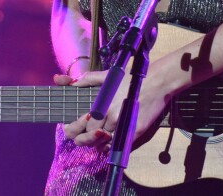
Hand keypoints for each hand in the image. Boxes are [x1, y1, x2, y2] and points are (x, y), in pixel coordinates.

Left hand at [53, 68, 168, 151]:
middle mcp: (111, 118)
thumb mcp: (108, 75)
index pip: (81, 125)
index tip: (71, 125)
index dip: (74, 128)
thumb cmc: (132, 77)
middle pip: (89, 137)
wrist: (158, 81)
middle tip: (84, 131)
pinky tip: (107, 138)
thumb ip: (87, 79)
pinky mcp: (135, 133)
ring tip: (96, 133)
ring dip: (96, 142)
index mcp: (102, 104)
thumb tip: (65, 81)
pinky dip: (109, 145)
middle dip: (84, 136)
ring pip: (101, 144)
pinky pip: (116, 147)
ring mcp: (123, 126)